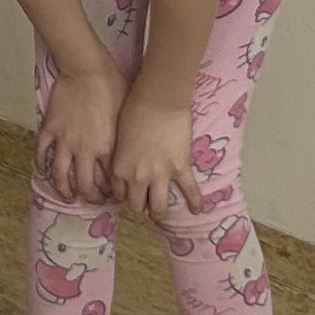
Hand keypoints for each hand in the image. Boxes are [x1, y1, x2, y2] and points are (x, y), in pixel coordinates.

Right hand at [38, 57, 123, 203]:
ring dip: (63, 190)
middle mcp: (84, 149)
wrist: (87, 69)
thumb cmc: (113, 86)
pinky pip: (42, 153)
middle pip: (84, 185)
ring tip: (68, 196)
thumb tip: (130, 154)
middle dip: (89, 197)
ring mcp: (64, 140)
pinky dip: (41, 165)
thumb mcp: (127, 116)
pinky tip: (44, 171)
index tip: (115, 194)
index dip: (113, 191)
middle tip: (93, 200)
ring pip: (60, 175)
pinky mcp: (50, 129)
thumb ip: (125, 139)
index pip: (110, 180)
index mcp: (107, 147)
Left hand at [108, 88, 198, 224]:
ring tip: (161, 215)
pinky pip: (189, 191)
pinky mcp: (181, 168)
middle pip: (137, 204)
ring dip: (159, 213)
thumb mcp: (117, 137)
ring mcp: (160, 175)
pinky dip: (195, 202)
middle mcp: (137, 178)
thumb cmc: (132, 109)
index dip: (123, 195)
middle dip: (140, 205)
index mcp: (119, 169)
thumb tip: (126, 162)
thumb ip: (120, 155)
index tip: (128, 195)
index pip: (118, 194)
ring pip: (159, 206)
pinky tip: (197, 210)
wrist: (158, 99)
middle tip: (145, 204)